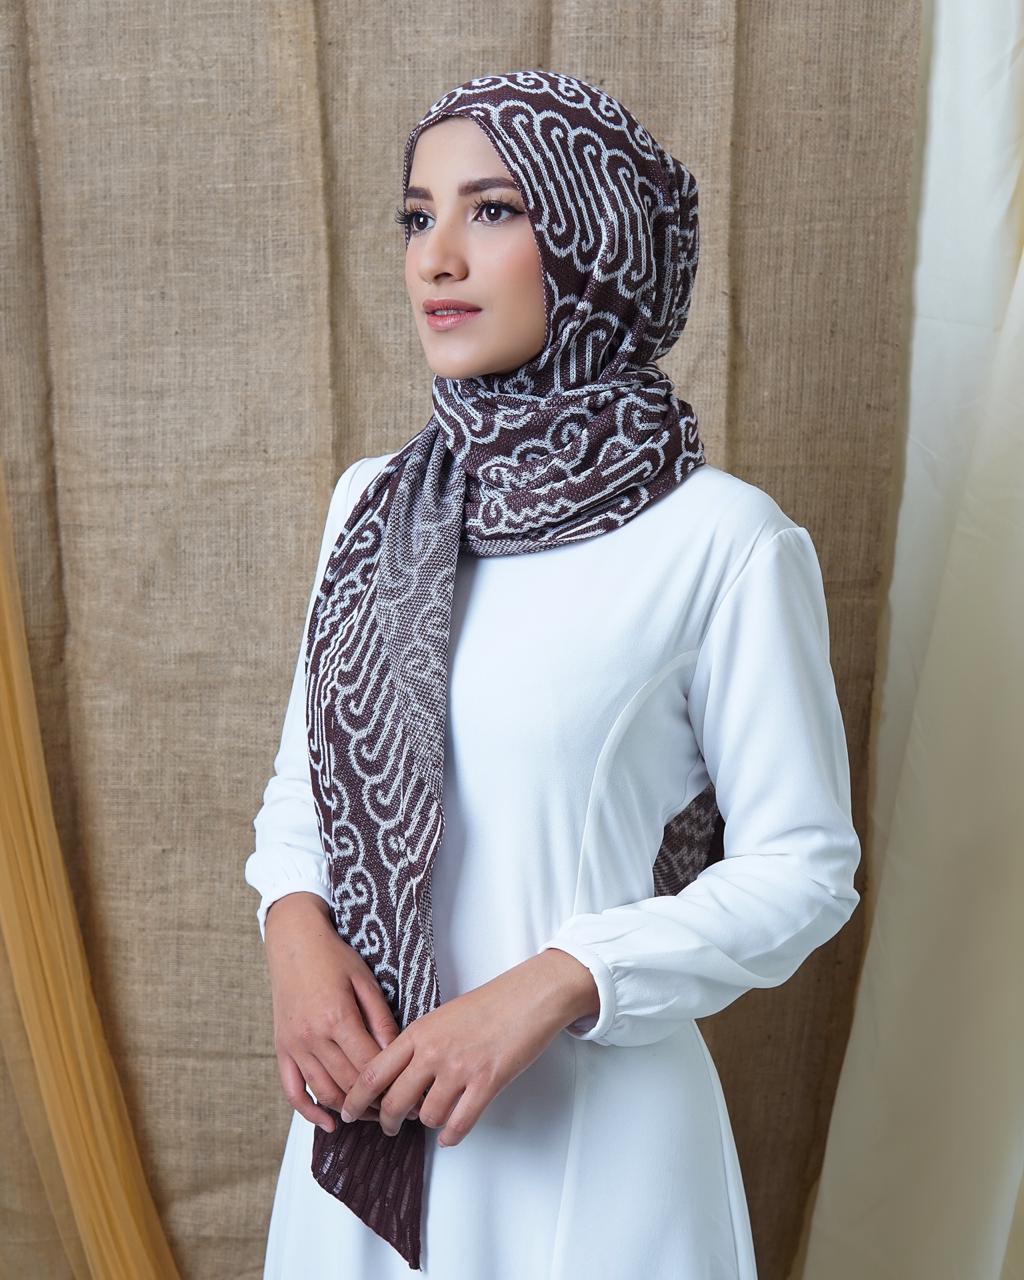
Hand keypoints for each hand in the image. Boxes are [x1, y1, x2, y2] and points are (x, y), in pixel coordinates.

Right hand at [264, 892, 401, 1130]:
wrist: (293, 941)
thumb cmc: (333, 957)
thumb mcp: (365, 981)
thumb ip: (381, 1019)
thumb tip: (398, 1054)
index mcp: (337, 1018)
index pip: (369, 1066)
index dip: (392, 1085)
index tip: (410, 1095)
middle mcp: (312, 1037)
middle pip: (348, 1084)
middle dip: (376, 1102)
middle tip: (398, 1111)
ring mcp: (294, 1045)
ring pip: (324, 1092)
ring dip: (350, 1110)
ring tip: (373, 1113)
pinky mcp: (281, 1048)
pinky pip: (292, 1090)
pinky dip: (309, 1112)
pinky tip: (330, 1122)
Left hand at [338, 948, 599, 1145]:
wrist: (528, 997)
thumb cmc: (489, 1004)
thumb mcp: (441, 1017)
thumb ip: (419, 1044)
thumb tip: (402, 1077)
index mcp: (419, 1032)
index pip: (373, 1072)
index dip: (356, 1098)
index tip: (348, 1112)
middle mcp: (433, 1052)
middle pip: (395, 1102)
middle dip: (388, 1122)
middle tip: (389, 1127)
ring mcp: (460, 1070)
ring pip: (427, 1117)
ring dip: (427, 1124)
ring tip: (431, 1120)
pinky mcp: (486, 1084)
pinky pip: (459, 1124)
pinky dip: (452, 1135)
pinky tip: (451, 1134)